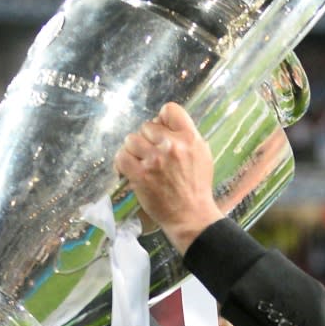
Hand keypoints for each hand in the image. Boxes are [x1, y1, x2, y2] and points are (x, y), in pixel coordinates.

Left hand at [115, 102, 224, 253]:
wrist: (191, 216)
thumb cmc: (197, 187)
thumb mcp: (202, 155)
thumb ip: (187, 136)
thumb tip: (164, 123)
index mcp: (190, 138)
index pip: (169, 110)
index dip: (162, 119)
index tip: (160, 131)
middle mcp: (172, 146)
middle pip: (147, 126)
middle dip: (147, 139)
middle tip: (152, 154)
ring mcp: (155, 160)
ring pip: (131, 140)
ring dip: (134, 151)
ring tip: (141, 163)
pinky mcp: (140, 175)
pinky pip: (121, 157)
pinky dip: (122, 163)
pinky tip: (129, 170)